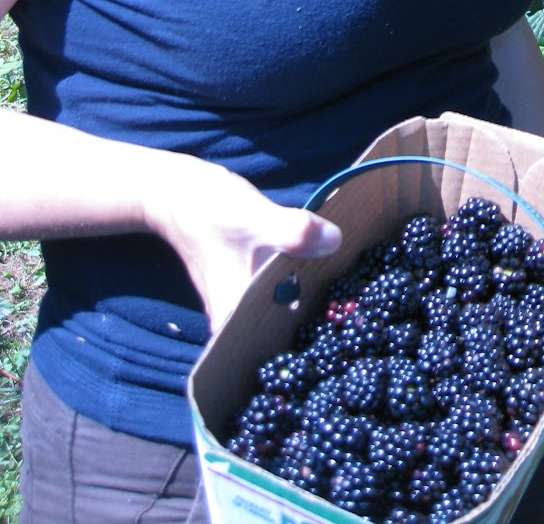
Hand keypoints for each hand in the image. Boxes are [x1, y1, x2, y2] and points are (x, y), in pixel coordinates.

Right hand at [147, 155, 340, 332]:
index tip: (358, 326)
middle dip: (326, 317)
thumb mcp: (255, 218)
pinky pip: (288, 289)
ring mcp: (246, 302)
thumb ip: (293, 233)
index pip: (283, 348)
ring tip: (359, 286)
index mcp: (236, 319)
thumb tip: (335, 242)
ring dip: (319, 295)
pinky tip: (332, 267)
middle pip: (291, 330)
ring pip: (291, 308)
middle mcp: (239, 321)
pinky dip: (308, 279)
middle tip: (367, 305)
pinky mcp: (255, 283)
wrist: (176, 194)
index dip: (320, 342)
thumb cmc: (210, 210)